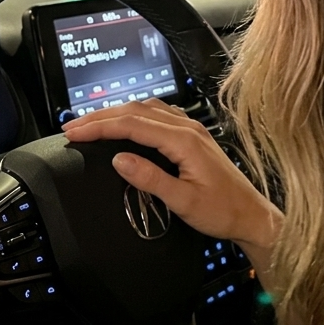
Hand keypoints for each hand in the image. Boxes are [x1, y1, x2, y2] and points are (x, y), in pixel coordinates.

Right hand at [62, 99, 281, 255]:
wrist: (251, 215)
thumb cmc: (222, 212)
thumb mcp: (183, 202)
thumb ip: (150, 179)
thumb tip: (119, 159)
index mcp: (184, 140)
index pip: (132, 124)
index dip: (99, 126)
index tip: (74, 132)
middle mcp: (188, 128)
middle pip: (136, 110)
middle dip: (100, 116)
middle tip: (72, 126)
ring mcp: (192, 129)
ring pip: (146, 109)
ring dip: (116, 113)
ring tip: (90, 124)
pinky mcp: (193, 136)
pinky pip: (158, 114)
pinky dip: (134, 115)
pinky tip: (124, 122)